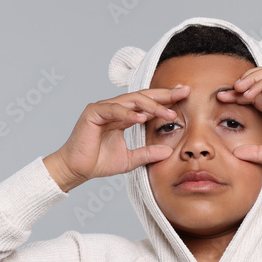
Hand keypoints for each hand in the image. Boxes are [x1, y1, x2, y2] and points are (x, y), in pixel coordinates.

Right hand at [45, 86, 189, 189]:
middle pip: (143, 96)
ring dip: (151, 106)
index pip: (148, 103)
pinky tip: (141, 118)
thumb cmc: (99, 162)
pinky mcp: (93, 112)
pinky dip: (127, 113)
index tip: (184, 95)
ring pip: (131, 100)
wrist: (77, 169)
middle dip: (164, 94)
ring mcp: (103, 108)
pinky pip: (113, 109)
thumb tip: (168, 152)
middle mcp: (114, 108)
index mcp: (123, 116)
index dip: (166, 99)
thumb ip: (148, 153)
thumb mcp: (131, 159)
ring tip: (168, 112)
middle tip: (183, 92)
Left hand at [215, 66, 261, 171]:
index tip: (222, 100)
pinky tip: (249, 94)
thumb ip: (256, 153)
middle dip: (240, 82)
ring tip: (238, 88)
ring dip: (251, 76)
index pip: (253, 94)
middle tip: (226, 93)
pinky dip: (260, 83)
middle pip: (259, 79)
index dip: (236, 94)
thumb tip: (236, 154)